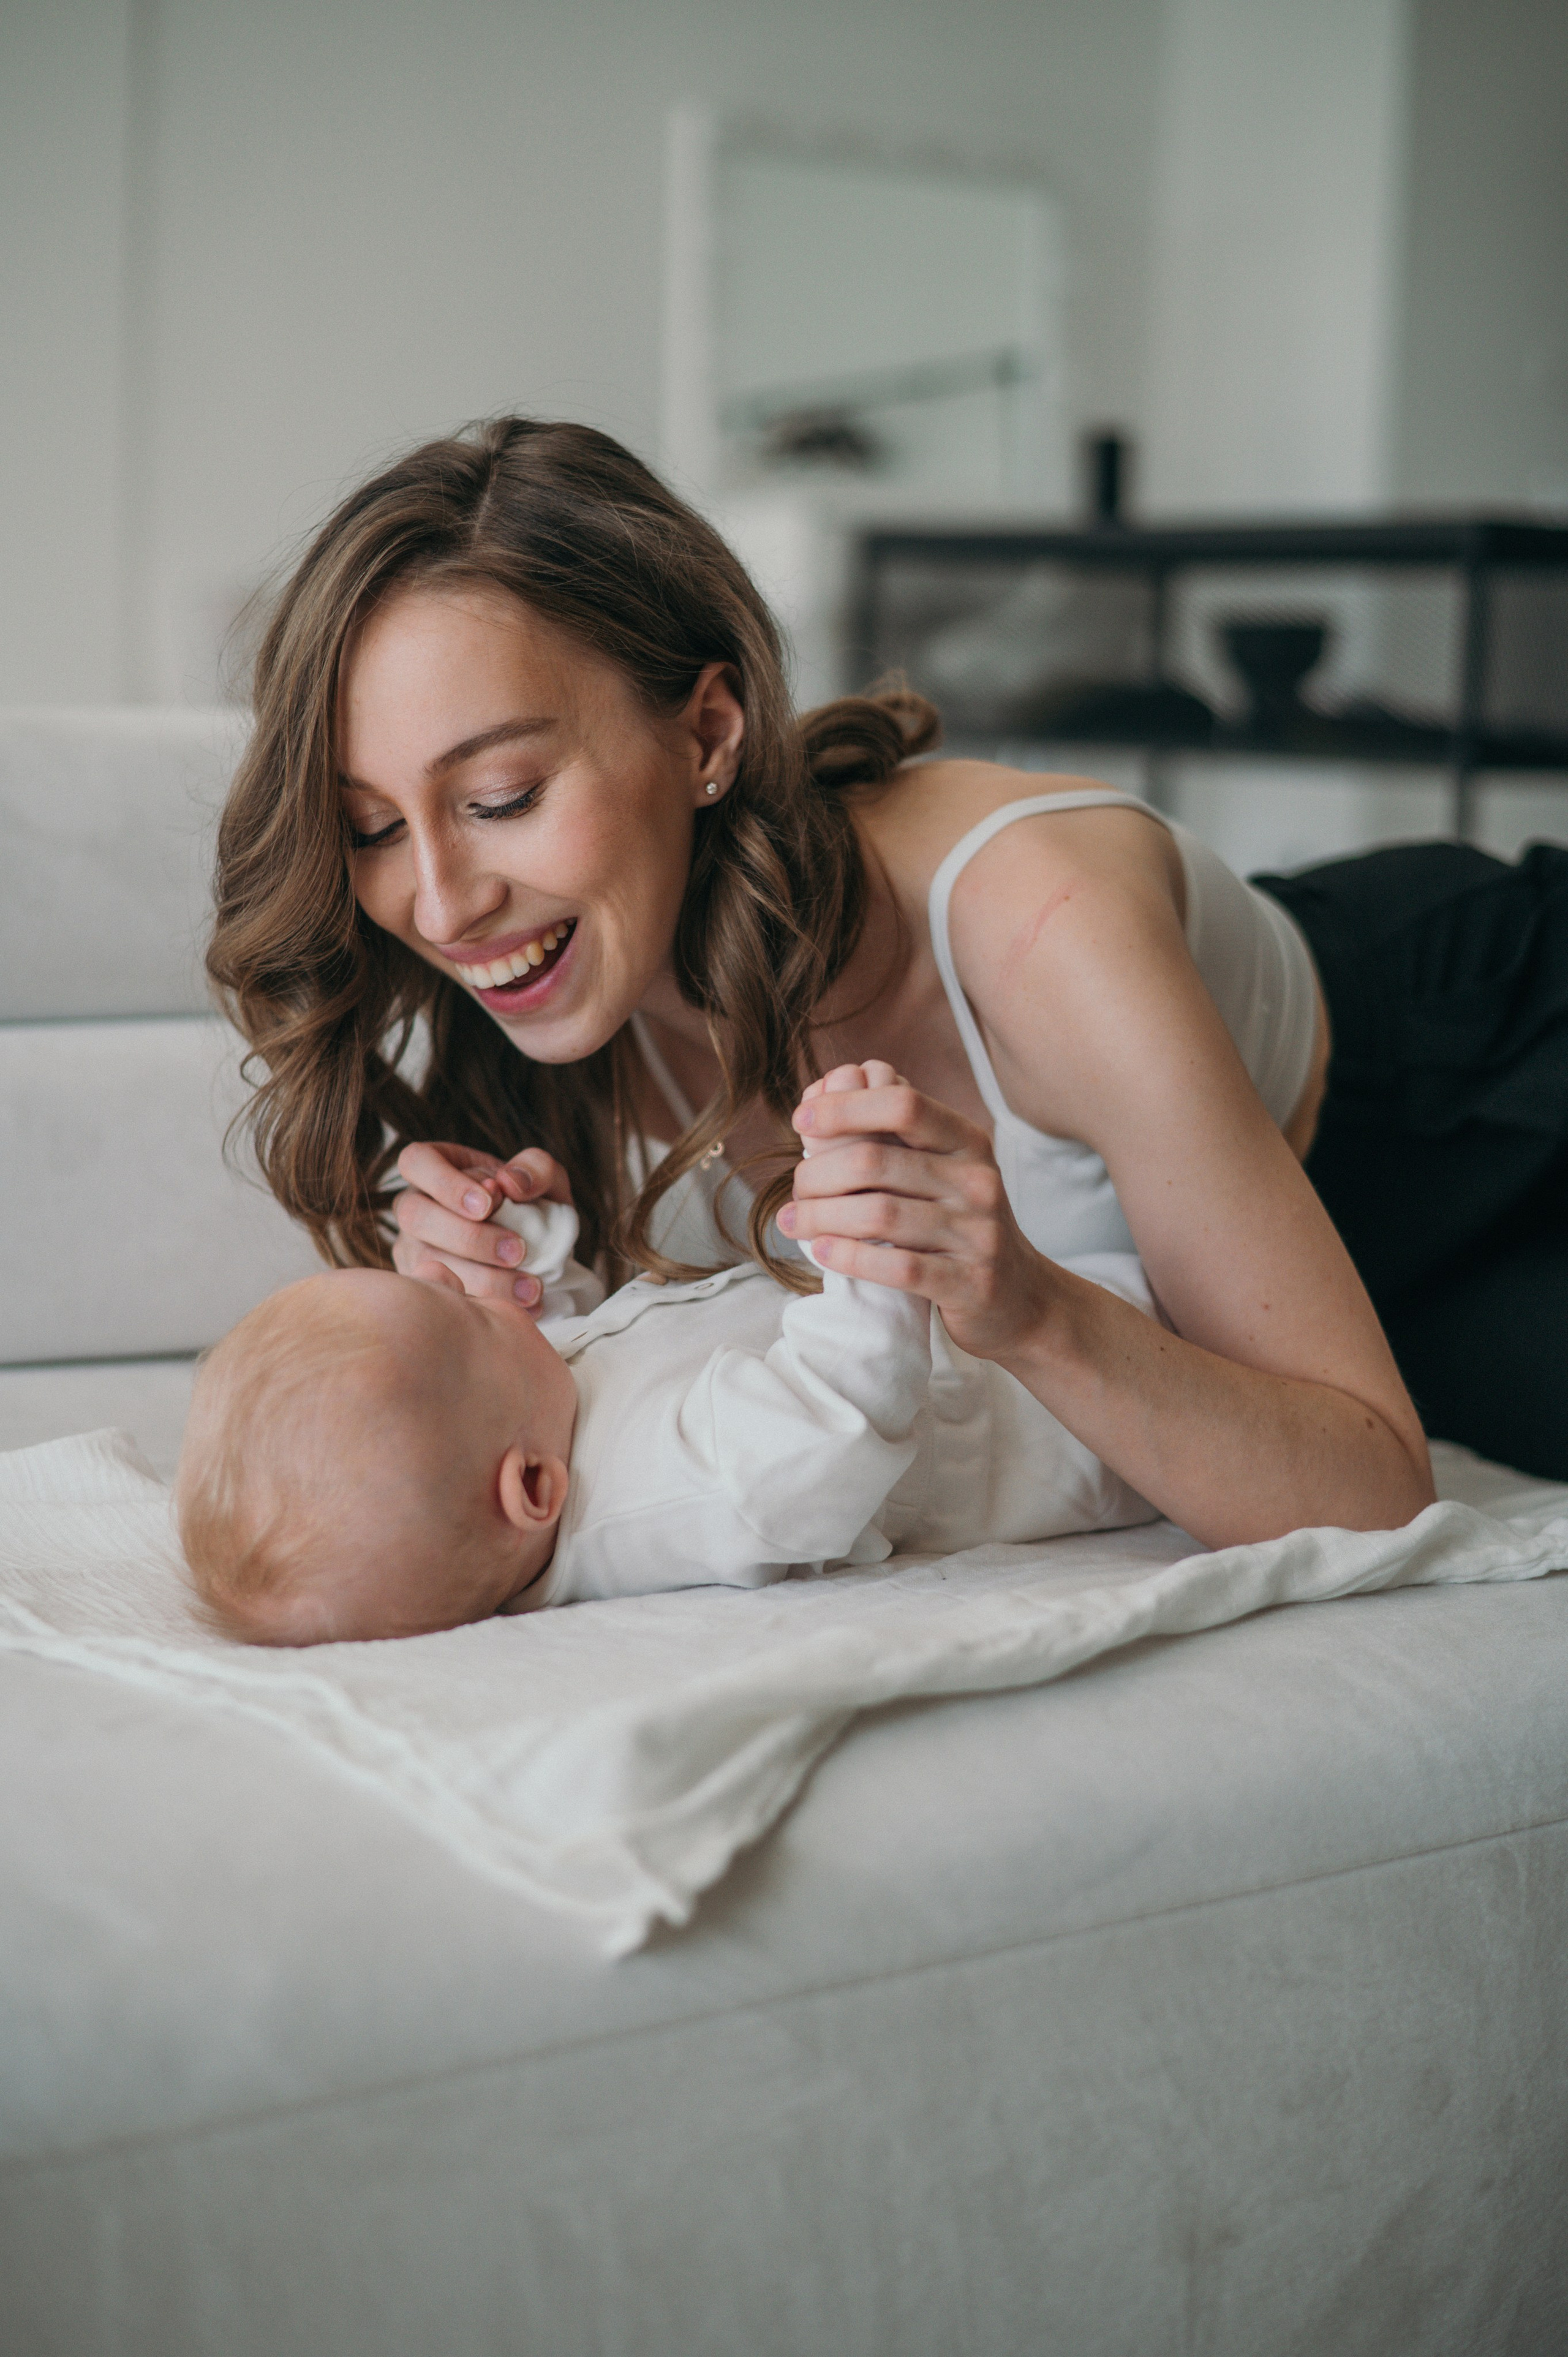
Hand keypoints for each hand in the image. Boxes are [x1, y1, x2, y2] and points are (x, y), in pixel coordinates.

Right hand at [390, 1141, 573, 1303]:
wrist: (536, 1248)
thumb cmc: (531, 1202)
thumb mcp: (544, 1178)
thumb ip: (535, 1168)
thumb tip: (511, 1182)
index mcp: (435, 1166)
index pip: (416, 1162)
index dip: (446, 1184)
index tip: (488, 1204)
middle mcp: (414, 1204)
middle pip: (415, 1216)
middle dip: (468, 1237)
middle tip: (517, 1252)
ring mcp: (413, 1246)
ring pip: (426, 1262)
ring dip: (482, 1278)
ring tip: (530, 1288)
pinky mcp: (426, 1283)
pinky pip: (443, 1296)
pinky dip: (485, 1304)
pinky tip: (523, 1308)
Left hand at [781, 1064, 1054, 1361]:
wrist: (1021, 1298)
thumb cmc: (960, 1225)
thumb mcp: (940, 1170)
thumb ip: (891, 1134)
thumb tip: (826, 1089)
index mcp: (967, 1142)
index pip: (902, 1105)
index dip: (844, 1107)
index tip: (801, 1121)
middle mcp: (977, 1181)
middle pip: (875, 1161)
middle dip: (818, 1173)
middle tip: (796, 1189)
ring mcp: (977, 1234)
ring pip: (879, 1213)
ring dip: (821, 1216)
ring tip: (792, 1221)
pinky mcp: (969, 1283)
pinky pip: (898, 1266)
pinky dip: (849, 1256)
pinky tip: (822, 1251)